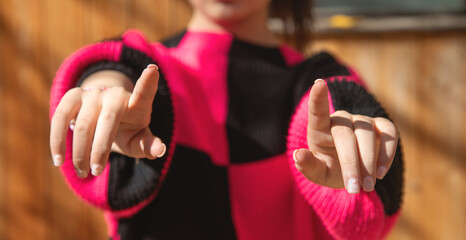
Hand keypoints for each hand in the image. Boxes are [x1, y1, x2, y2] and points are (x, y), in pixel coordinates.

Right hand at [50, 64, 165, 177]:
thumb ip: (147, 145)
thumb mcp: (138, 139)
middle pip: (108, 119)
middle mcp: (116, 94)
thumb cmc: (126, 130)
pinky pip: (61, 118)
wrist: (102, 117)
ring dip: (80, 152)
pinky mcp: (73, 96)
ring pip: (84, 123)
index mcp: (137, 103)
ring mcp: (93, 93)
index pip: (145, 92)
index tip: (153, 70)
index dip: (148, 82)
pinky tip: (58, 160)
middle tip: (96, 172)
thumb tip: (159, 150)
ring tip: (83, 173)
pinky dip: (58, 140)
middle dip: (101, 148)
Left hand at [293, 79, 397, 193]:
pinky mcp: (382, 126)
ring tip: (367, 187)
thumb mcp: (318, 172)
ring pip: (367, 134)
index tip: (319, 84)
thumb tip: (298, 155)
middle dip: (350, 163)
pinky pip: (389, 134)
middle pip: (345, 135)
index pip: (317, 111)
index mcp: (320, 128)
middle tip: (354, 188)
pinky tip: (380, 174)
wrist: (352, 172)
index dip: (318, 97)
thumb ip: (307, 166)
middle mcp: (341, 119)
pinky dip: (387, 154)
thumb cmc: (330, 168)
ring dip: (368, 163)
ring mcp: (362, 121)